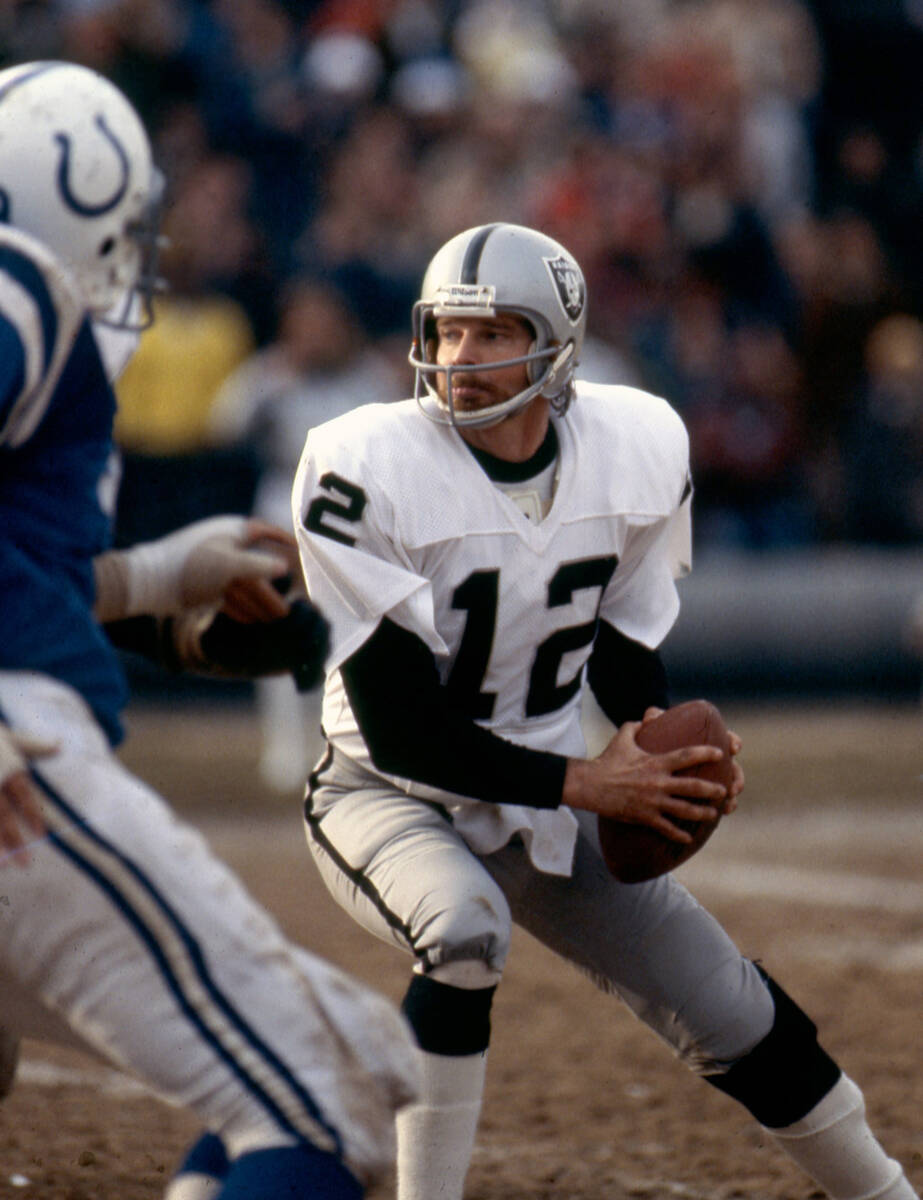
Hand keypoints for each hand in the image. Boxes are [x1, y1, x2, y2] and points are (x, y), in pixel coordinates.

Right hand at [0, 727, 54, 866]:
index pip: (25, 796)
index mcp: (10, 767)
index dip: (33, 816)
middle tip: (26, 863)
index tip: (41, 835)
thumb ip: (34, 744)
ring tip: (4, 866)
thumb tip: (60, 745)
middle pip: (3, 815)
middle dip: (15, 840)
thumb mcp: (12, 736)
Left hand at [94, 516, 296, 621]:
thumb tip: (286, 568)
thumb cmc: (190, 566)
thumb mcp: (229, 566)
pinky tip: (252, 622)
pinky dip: (241, 607)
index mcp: (231, 530)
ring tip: (276, 620)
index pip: (266, 531)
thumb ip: (259, 567)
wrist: (148, 582)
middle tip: (292, 602)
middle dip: (274, 586)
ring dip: (259, 601)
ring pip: (243, 583)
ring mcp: (213, 564)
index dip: (286, 541)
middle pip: (257, 564)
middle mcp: (224, 545)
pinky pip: (229, 594)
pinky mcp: (202, 583)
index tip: (303, 554)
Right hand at [563, 720, 727, 842]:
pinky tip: (688, 838)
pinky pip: (666, 828)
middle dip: (712, 790)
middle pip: (693, 787)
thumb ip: (636, 726)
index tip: (720, 753)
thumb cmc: (607, 761)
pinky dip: (678, 835)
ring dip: (702, 813)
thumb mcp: (622, 737)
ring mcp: (653, 802)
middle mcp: (659, 783)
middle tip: (724, 790)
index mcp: (656, 763)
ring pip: (685, 810)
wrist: (591, 785)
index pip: (686, 756)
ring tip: (713, 814)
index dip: (705, 753)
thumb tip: (646, 719)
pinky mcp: (645, 817)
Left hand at [642, 705, 743, 814]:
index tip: (734, 748)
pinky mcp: (700, 793)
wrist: (643, 767)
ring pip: (728, 787)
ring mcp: (708, 778)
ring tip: (729, 804)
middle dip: (737, 777)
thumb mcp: (652, 729)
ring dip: (732, 796)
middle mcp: (710, 761)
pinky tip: (720, 815)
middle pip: (732, 767)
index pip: (724, 737)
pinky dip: (721, 808)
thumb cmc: (651, 741)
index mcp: (702, 742)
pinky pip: (715, 803)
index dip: (733, 741)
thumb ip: (653, 719)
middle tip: (733, 786)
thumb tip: (650, 716)